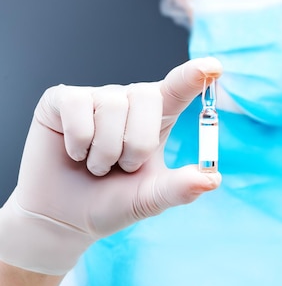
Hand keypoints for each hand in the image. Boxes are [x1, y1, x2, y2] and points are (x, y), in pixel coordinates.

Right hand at [0, 57, 221, 274]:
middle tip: (124, 167)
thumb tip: (212, 179)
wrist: (64, 218)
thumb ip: (180, 187)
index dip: (194, 74)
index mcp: (158, 118)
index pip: (179, 87)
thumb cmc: (111, 202)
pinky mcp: (62, 100)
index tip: (214, 66)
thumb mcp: (150, 198)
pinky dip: (79, 140)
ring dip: (105, 150)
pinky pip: (78, 107)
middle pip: (148, 96)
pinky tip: (75, 153)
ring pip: (112, 106)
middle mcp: (130, 100)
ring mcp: (96, 98)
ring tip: (98, 165)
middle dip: (138, 142)